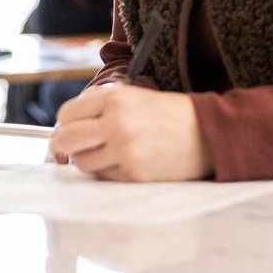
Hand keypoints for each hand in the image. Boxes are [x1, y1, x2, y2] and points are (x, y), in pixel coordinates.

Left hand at [49, 83, 210, 181]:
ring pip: (82, 163)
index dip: (65, 123)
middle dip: (64, 145)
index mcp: (114, 99)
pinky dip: (108, 172)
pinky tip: (125, 162)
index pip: (66, 114)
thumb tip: (64, 125)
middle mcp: (116, 124)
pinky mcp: (135, 174)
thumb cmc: (168, 113)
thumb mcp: (132, 95)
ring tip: (106, 153)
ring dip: (88, 160)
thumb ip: (98, 105)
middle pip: (66, 140)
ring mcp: (125, 151)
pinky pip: (104, 177)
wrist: (208, 133)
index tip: (70, 129)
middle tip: (71, 148)